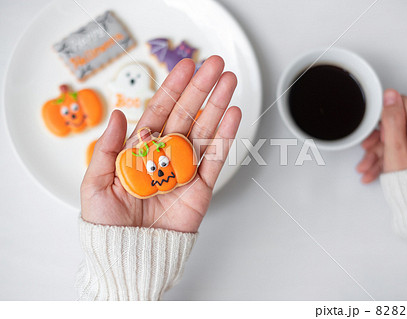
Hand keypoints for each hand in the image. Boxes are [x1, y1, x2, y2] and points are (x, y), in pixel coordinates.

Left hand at [81, 56, 240, 231]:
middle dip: (201, 88)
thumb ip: (107, 148)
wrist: (130, 255)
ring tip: (229, 82)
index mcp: (141, 150)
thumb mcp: (96, 183)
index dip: (174, 88)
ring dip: (218, 105)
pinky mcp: (201, 188)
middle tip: (215, 64)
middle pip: (186, 114)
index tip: (186, 67)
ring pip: (205, 131)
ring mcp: (186, 169)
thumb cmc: (108, 223)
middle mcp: (166, 155)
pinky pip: (216, 159)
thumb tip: (120, 114)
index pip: (160, 111)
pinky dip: (226, 137)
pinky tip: (233, 115)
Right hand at [357, 89, 406, 182]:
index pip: (402, 105)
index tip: (374, 128)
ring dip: (380, 152)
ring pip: (398, 139)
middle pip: (398, 125)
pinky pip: (405, 149)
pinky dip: (390, 158)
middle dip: (379, 139)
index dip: (384, 116)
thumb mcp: (395, 148)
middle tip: (369, 148)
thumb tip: (390, 96)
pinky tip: (378, 168)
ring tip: (368, 165)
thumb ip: (392, 120)